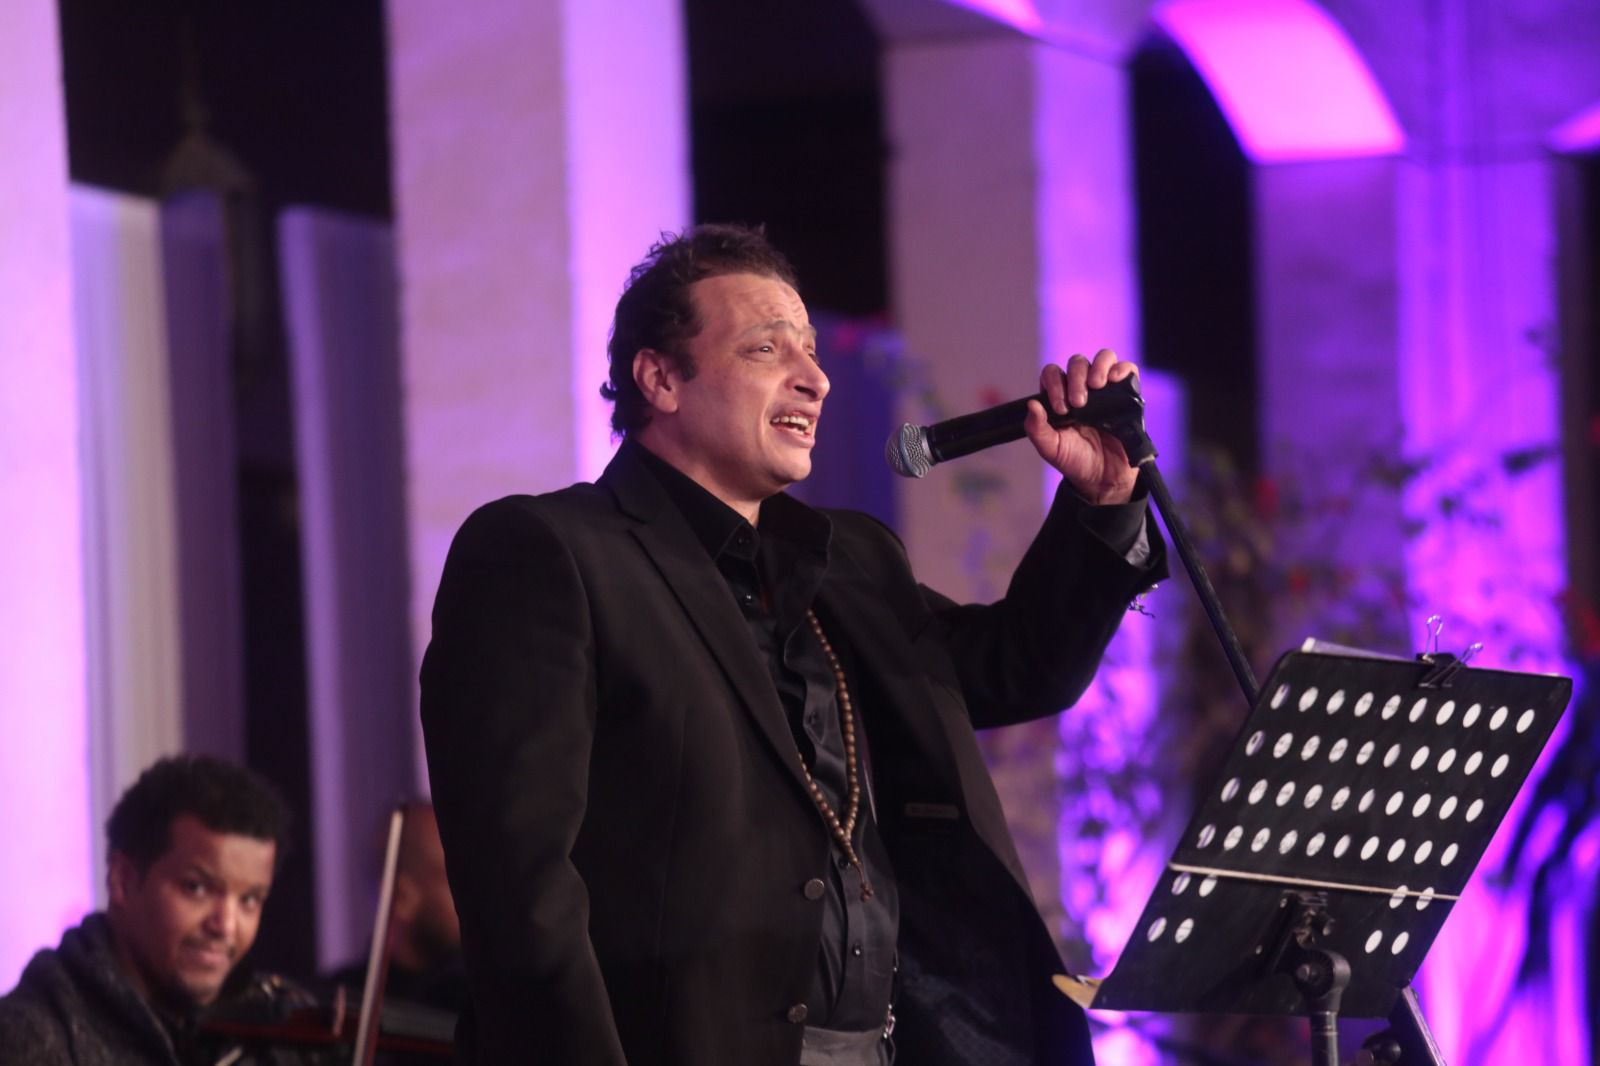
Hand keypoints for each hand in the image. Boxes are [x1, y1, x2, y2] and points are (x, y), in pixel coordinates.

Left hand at [1024, 349, 1140, 504]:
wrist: (1104, 478)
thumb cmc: (1075, 460)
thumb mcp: (1051, 448)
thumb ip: (1037, 429)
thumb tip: (1031, 405)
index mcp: (1060, 397)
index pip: (1053, 373)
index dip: (1053, 383)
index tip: (1060, 407)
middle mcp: (1083, 388)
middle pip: (1077, 362)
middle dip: (1075, 378)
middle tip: (1078, 403)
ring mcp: (1106, 390)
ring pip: (1103, 357)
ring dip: (1098, 367)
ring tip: (1097, 386)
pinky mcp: (1127, 394)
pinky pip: (1128, 370)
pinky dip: (1122, 369)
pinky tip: (1115, 379)